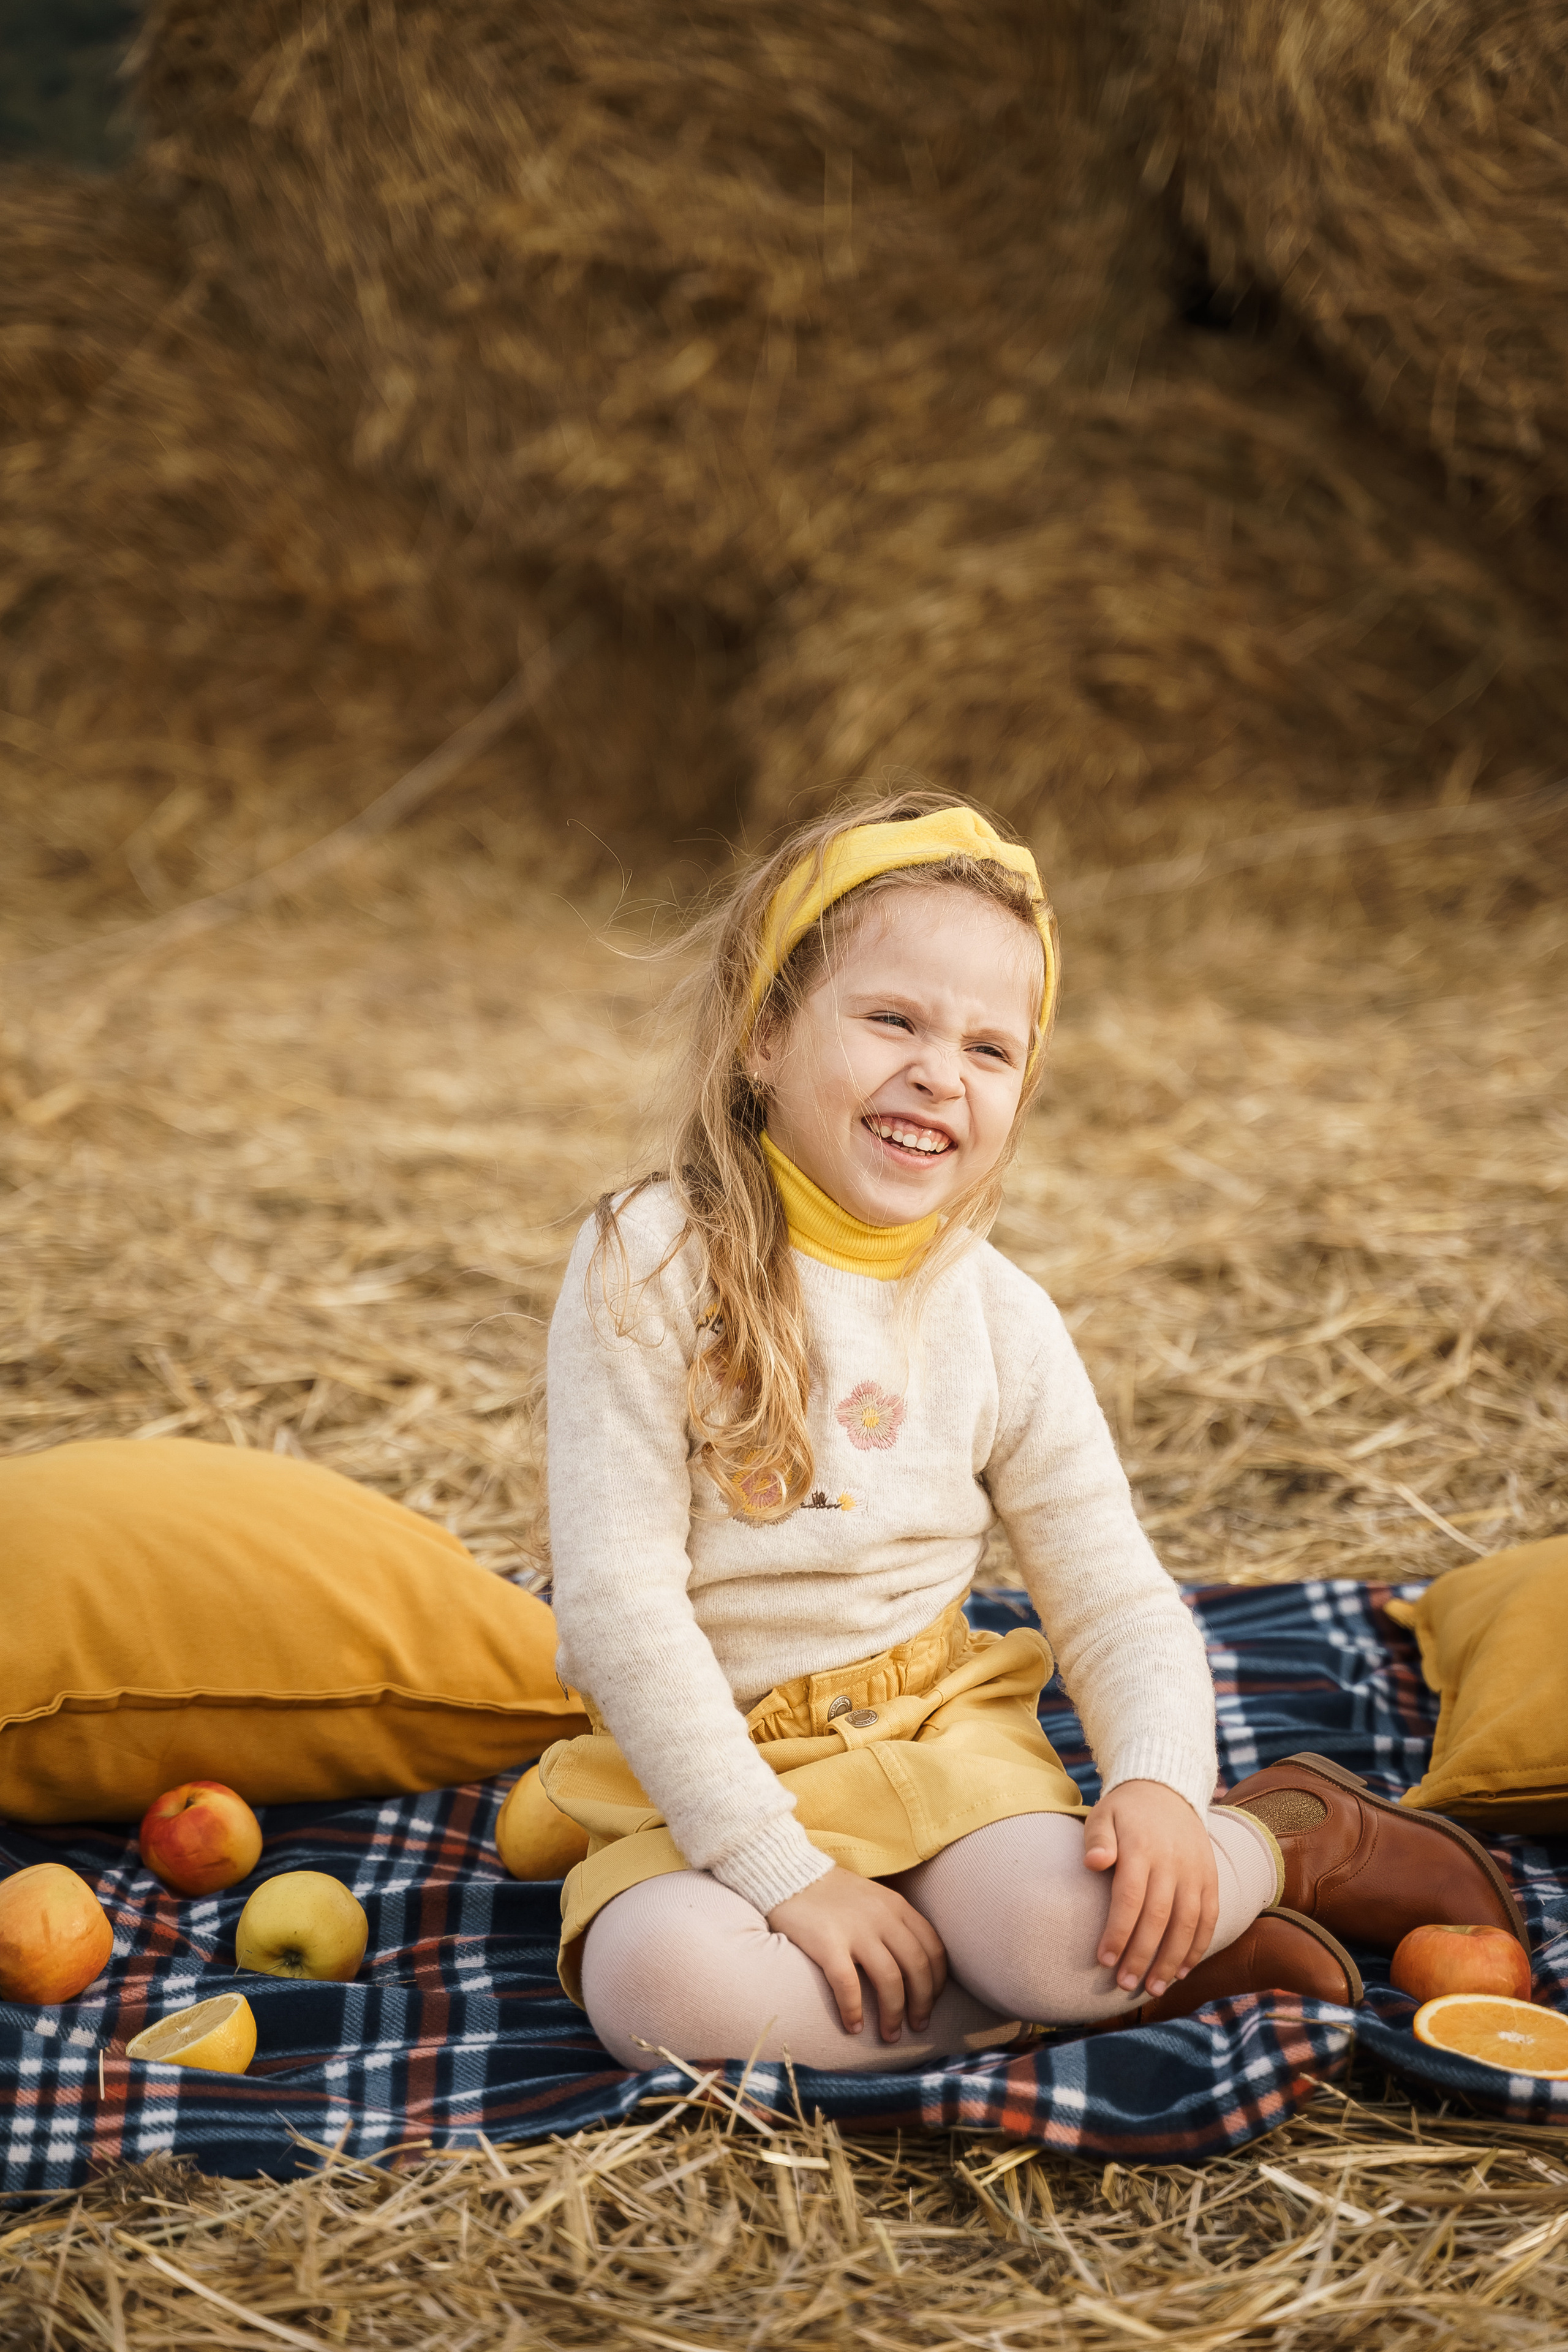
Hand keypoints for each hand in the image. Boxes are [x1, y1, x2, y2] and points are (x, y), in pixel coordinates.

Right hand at [767, 1869, 947, 2040]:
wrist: (790, 1874)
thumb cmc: (833, 1894)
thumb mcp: (875, 1899)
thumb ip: (896, 1923)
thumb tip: (916, 1966)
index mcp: (897, 1906)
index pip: (934, 1949)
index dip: (937, 1982)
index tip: (932, 2002)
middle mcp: (882, 1917)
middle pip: (917, 1968)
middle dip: (922, 2004)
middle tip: (917, 2027)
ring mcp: (856, 1929)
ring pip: (890, 1980)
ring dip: (893, 2014)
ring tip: (889, 2035)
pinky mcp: (827, 1943)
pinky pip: (848, 1985)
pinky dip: (853, 2010)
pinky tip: (853, 2026)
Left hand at [1082, 1780, 1218, 1998]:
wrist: (1167, 1789)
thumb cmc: (1126, 1811)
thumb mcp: (1104, 1814)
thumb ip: (1097, 1839)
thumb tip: (1094, 1862)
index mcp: (1142, 1848)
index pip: (1130, 1898)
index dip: (1118, 1932)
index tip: (1103, 1960)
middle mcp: (1172, 1862)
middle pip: (1159, 1918)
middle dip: (1142, 1955)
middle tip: (1125, 1984)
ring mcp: (1196, 1871)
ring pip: (1188, 1923)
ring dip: (1171, 1960)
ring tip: (1153, 1988)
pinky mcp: (1210, 1878)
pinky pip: (1209, 1918)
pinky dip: (1198, 1947)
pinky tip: (1182, 1971)